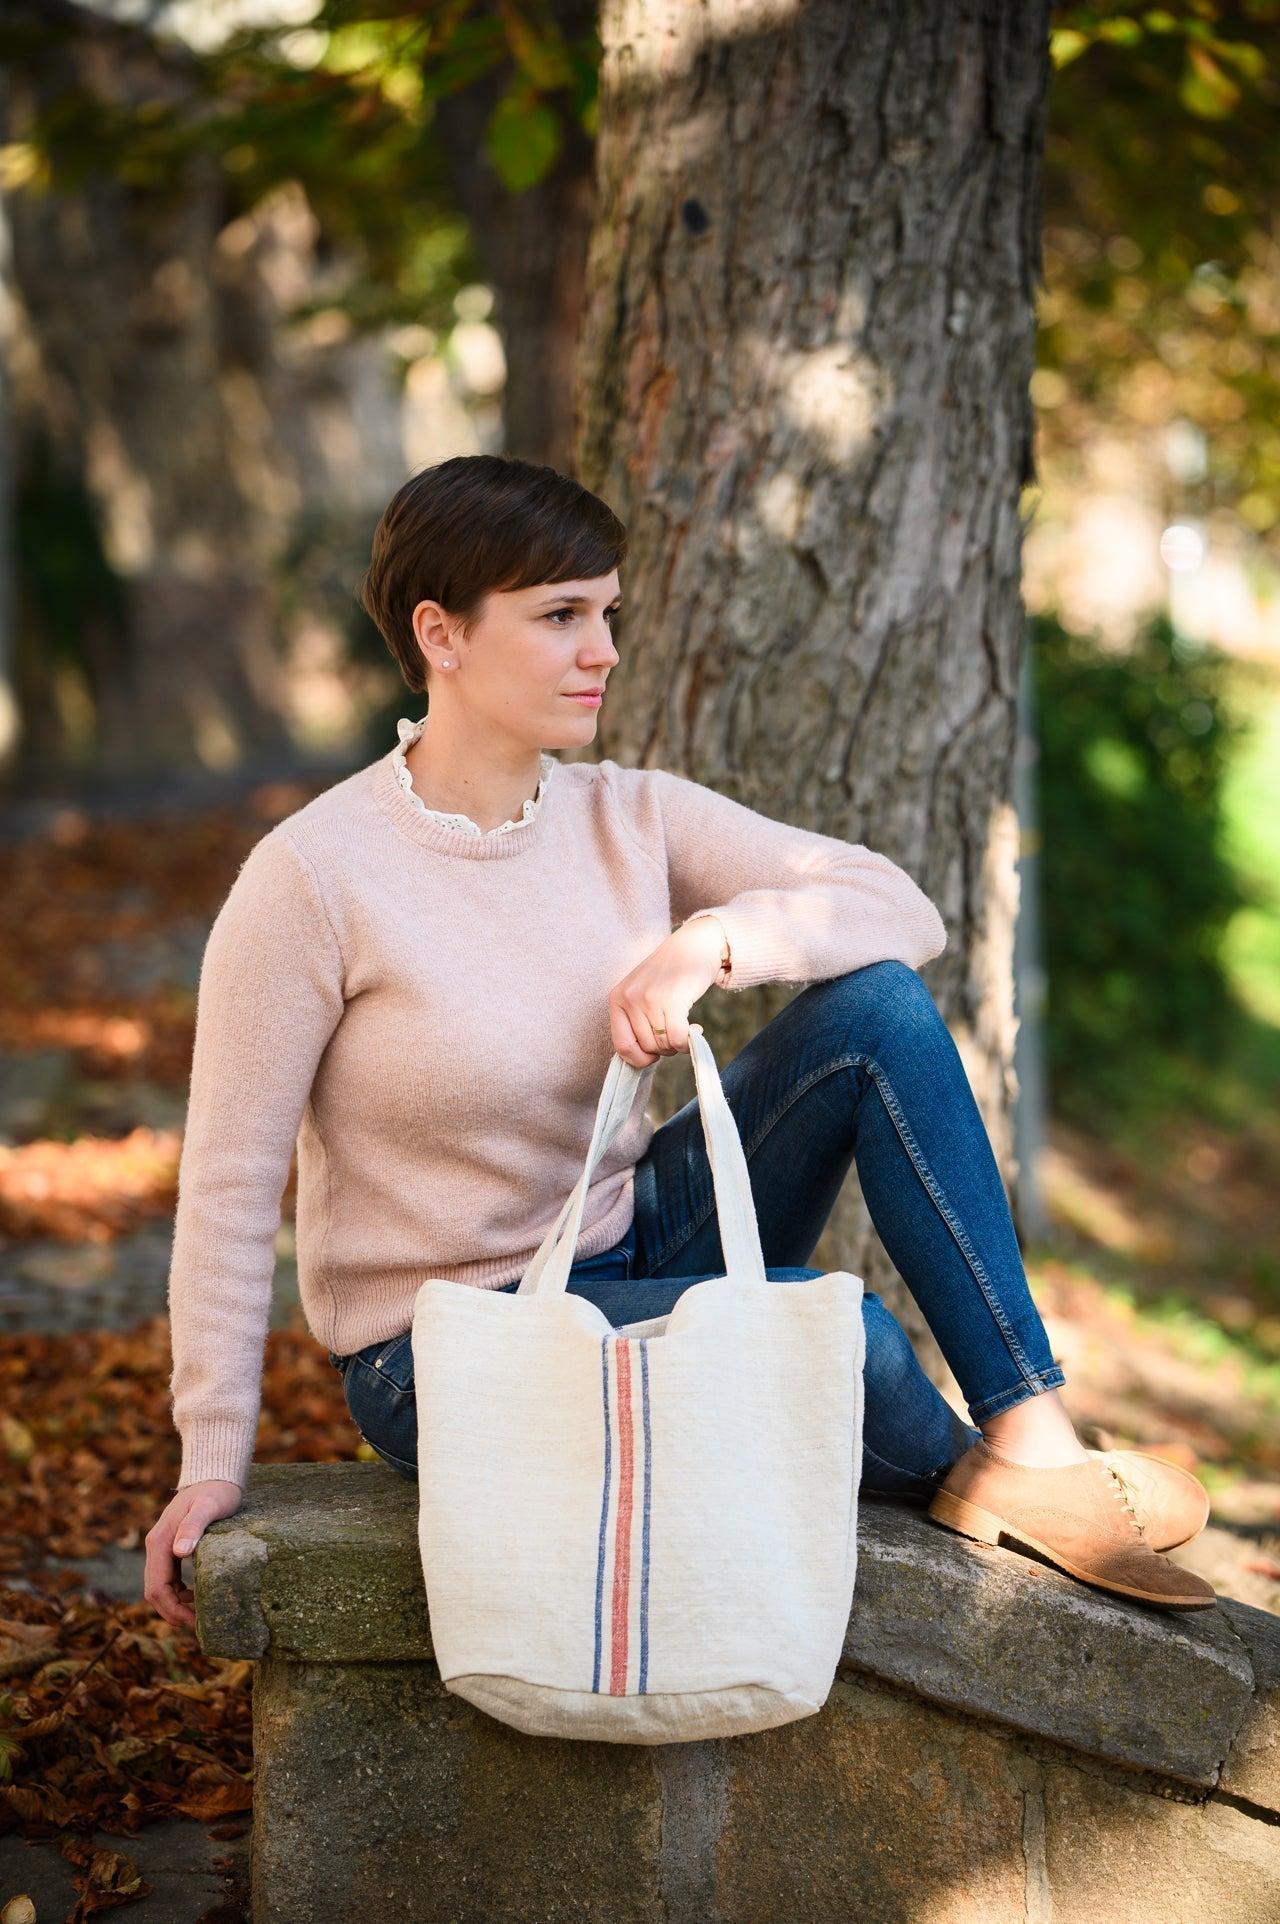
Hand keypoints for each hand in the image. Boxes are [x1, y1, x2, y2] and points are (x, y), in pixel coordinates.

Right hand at [144, 1479, 242, 1627]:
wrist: (214, 1474)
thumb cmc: (215, 1490)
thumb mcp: (209, 1506)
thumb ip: (194, 1527)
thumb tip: (180, 1552)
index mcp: (160, 1541)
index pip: (157, 1587)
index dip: (172, 1610)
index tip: (193, 1622)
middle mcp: (156, 1545)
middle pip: (154, 1591)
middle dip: (172, 1613)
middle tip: (198, 1626)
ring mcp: (162, 1546)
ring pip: (159, 1586)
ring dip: (174, 1605)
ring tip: (199, 1615)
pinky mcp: (171, 1546)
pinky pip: (168, 1578)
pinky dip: (178, 1592)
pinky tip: (197, 1595)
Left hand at [609, 918, 725, 1065]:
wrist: (693, 945)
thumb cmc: (669, 974)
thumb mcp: (641, 993)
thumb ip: (636, 1021)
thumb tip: (640, 1060)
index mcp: (616, 999)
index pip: (621, 1046)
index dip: (639, 1058)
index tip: (654, 1054)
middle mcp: (629, 998)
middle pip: (646, 1047)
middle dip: (664, 1049)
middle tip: (675, 1032)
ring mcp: (649, 998)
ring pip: (663, 1045)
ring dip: (678, 1044)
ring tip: (685, 1026)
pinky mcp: (672, 999)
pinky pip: (677, 1039)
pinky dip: (688, 1042)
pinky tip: (695, 1029)